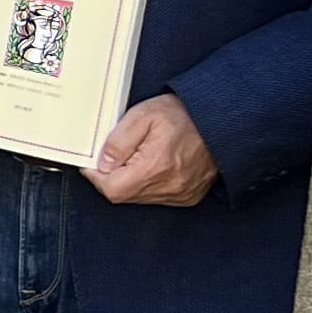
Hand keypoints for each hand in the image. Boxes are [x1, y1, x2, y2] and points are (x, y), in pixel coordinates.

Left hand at [90, 91, 216, 206]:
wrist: (219, 120)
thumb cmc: (183, 115)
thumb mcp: (142, 116)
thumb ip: (117, 141)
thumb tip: (101, 164)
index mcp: (155, 167)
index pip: (111, 188)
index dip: (96, 176)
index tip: (93, 164)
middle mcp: (169, 186)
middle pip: (123, 194)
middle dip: (113, 177)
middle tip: (119, 155)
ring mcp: (180, 194)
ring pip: (138, 197)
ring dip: (131, 181)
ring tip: (141, 156)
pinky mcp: (188, 196)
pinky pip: (157, 198)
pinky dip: (148, 184)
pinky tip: (155, 165)